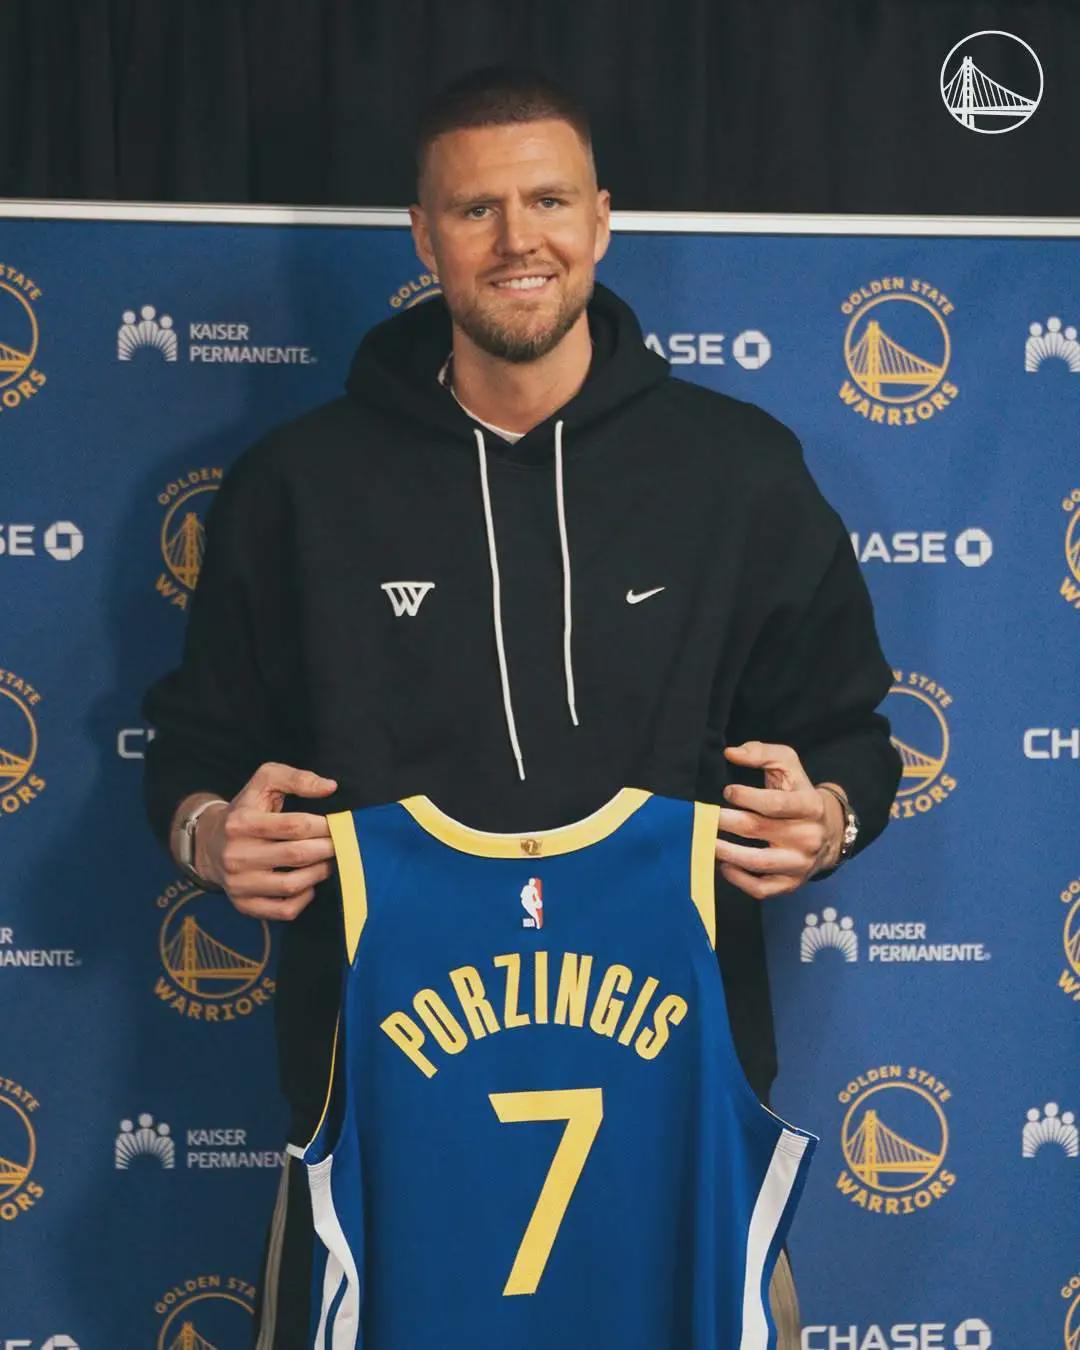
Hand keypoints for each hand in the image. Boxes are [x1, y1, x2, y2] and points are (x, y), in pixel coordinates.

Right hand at [196, 762, 338, 919]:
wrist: (210, 842)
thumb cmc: (247, 808)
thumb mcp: (264, 781)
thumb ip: (297, 778)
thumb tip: (330, 787)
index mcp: (240, 822)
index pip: (294, 825)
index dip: (325, 825)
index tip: (338, 824)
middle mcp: (235, 855)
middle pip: (296, 855)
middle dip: (328, 848)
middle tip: (341, 843)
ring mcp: (238, 883)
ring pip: (292, 885)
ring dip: (320, 872)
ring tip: (329, 860)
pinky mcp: (244, 904)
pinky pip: (284, 911)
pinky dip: (304, 899)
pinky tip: (309, 883)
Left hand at [714, 741, 843, 899]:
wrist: (828, 830)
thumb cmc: (798, 792)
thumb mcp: (788, 765)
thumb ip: (761, 753)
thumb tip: (730, 753)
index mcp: (810, 806)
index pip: (775, 803)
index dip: (747, 797)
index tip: (728, 791)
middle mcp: (808, 836)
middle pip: (759, 829)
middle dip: (726, 821)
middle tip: (703, 816)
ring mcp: (800, 863)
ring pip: (758, 862)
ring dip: (726, 852)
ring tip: (706, 840)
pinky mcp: (791, 883)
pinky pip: (762, 889)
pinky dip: (739, 880)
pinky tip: (724, 865)